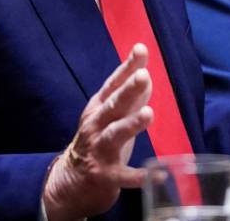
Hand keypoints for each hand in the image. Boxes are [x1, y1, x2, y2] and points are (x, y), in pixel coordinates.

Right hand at [43, 44, 153, 220]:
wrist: (70, 181)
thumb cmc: (98, 142)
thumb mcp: (111, 116)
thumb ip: (129, 97)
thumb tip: (146, 74)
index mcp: (99, 108)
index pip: (114, 84)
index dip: (127, 67)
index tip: (141, 49)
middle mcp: (96, 126)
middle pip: (113, 105)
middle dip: (128, 90)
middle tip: (143, 76)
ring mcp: (99, 151)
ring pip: (114, 135)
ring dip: (131, 124)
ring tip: (148, 113)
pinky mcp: (105, 176)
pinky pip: (124, 176)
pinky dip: (140, 176)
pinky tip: (158, 175)